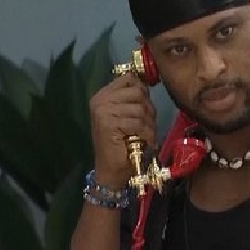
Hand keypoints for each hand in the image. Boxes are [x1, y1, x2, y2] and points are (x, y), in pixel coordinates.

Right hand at [89, 74, 155, 188]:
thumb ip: (133, 99)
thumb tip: (147, 85)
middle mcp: (100, 100)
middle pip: (137, 92)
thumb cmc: (122, 143)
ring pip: (140, 108)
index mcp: (103, 95)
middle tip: (148, 124)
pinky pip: (138, 122)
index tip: (145, 106)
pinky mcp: (108, 124)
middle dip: (148, 109)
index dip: (142, 90)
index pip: (129, 78)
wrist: (110, 170)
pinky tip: (146, 141)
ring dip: (149, 124)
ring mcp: (102, 111)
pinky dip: (147, 133)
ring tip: (147, 134)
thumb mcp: (126, 116)